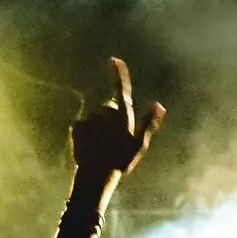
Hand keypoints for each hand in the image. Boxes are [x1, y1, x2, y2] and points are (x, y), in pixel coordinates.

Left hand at [73, 57, 163, 177]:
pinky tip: (87, 147)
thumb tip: (159, 105)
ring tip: (99, 147)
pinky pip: (80, 125)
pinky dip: (83, 134)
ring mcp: (90, 119)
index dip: (119, 74)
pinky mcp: (77, 126)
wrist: (96, 176)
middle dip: (109, 118)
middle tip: (112, 140)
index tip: (114, 60)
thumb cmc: (121, 162)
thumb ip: (149, 123)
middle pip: (107, 107)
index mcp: (123, 116)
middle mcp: (106, 113)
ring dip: (96, 128)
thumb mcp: (139, 145)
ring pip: (94, 118)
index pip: (121, 90)